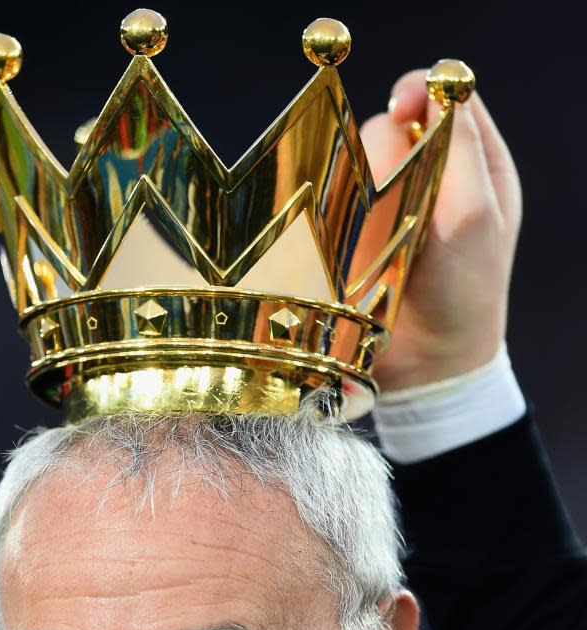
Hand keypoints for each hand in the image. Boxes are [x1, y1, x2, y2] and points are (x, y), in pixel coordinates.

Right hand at [360, 70, 521, 390]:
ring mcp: (383, 209)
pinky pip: (325, 205)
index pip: (438, 99)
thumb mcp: (475, 215)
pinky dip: (328, 220)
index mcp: (469, 164)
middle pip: (383, 129)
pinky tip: (346, 251)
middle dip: (381, 160)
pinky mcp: (349, 237)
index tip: (401, 111)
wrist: (429, 365)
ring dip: (354, 197)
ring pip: (347, 167)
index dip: (417, 95)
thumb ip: (459, 148)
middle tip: (396, 207)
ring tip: (374, 242)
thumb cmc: (465, 293)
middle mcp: (424, 178)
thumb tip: (429, 93)